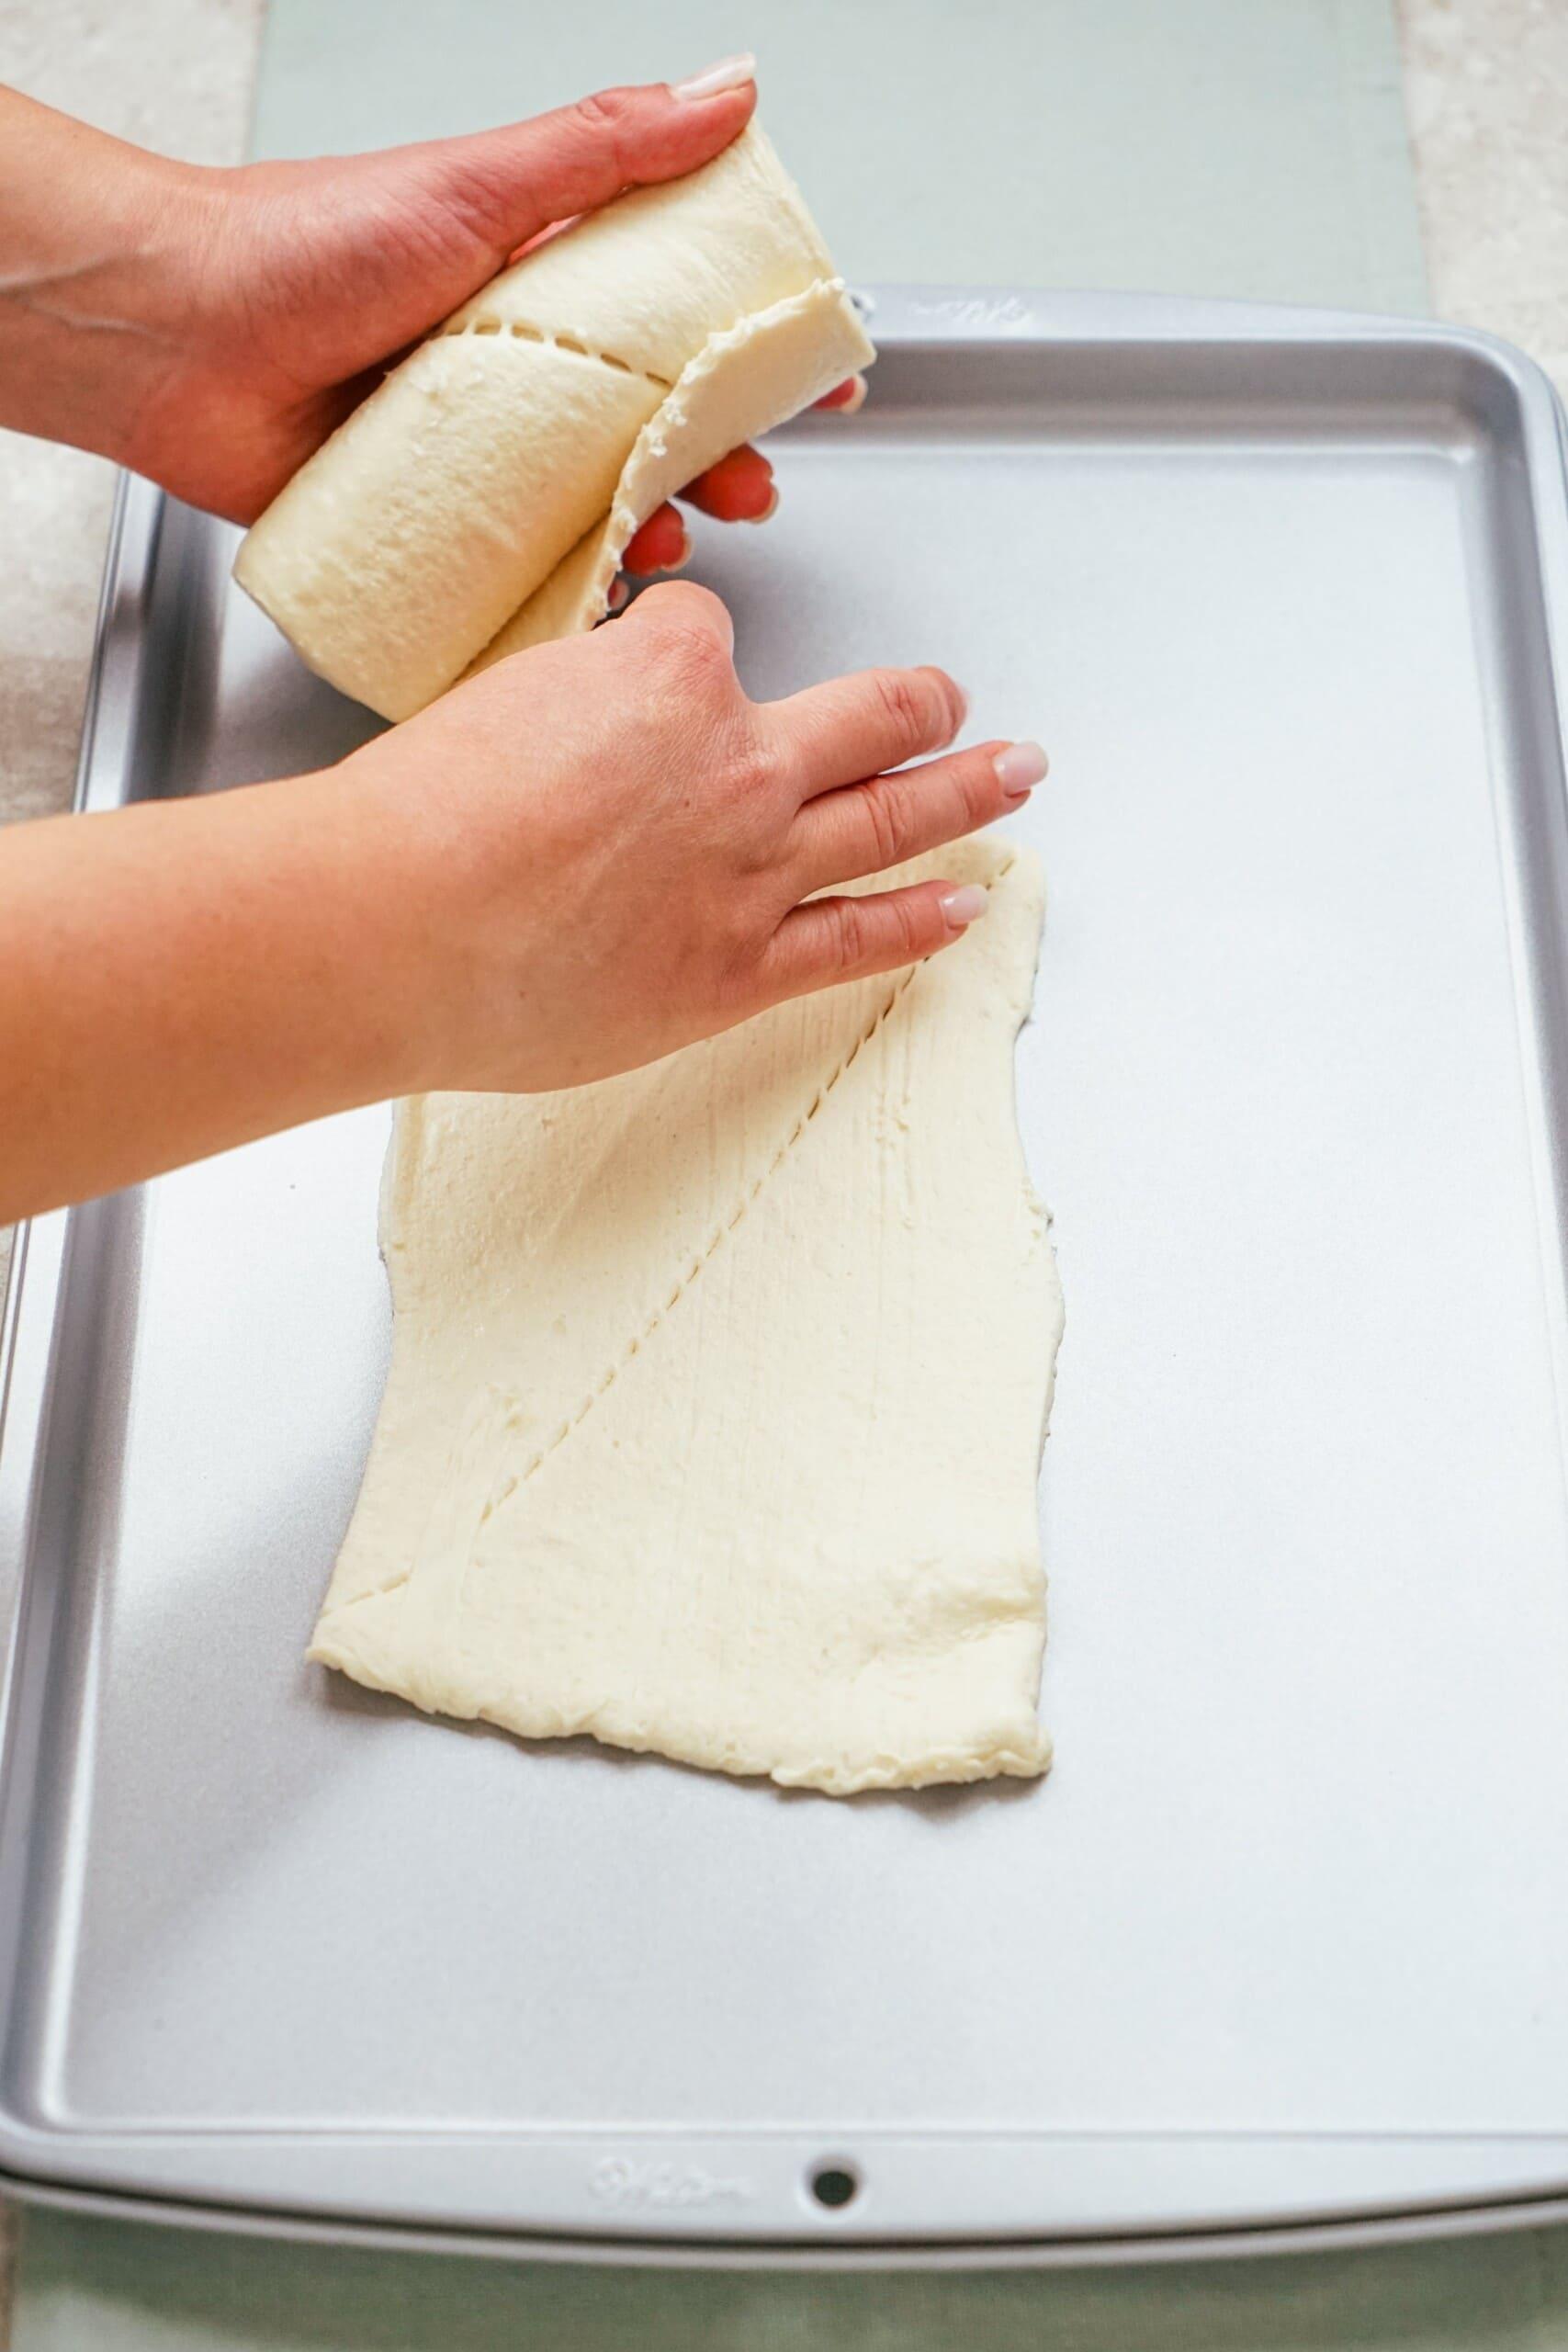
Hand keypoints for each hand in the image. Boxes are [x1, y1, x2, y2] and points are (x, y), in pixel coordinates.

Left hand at [0, 70, 863, 535]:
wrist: (176, 339)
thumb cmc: (300, 248)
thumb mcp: (477, 185)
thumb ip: (607, 147)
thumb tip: (727, 92)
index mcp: (544, 279)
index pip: (682, 316)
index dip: (756, 352)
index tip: (814, 379)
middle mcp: (520, 368)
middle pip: (655, 424)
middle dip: (719, 461)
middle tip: (752, 485)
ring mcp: (481, 451)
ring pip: (598, 502)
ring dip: (650, 527)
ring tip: (666, 540)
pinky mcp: (435, 521)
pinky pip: (521, 564)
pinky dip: (567, 585)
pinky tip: (595, 592)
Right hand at [0, 582, 1044, 1215]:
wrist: (394, 923)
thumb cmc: (415, 818)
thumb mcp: (494, 701)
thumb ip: (569, 702)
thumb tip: (584, 728)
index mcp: (668, 671)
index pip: (711, 637)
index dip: (685, 656)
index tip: (660, 683)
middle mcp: (736, 760)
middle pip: (869, 711)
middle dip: (921, 703)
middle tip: (948, 699)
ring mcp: (752, 867)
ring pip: (893, 814)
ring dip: (968, 789)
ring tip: (1017, 769)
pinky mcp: (740, 969)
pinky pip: (859, 939)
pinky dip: (920, 921)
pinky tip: (963, 905)